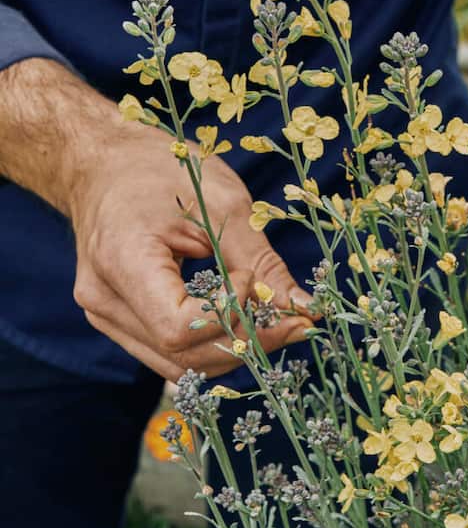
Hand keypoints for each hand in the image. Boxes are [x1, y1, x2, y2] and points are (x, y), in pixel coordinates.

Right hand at [67, 119, 312, 379]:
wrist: (107, 164)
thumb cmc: (164, 170)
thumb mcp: (223, 204)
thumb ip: (261, 263)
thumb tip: (303, 309)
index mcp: (121, 261)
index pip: (177, 327)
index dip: (227, 314)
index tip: (251, 279)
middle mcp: (104, 300)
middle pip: (181, 354)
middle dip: (245, 341)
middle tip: (295, 321)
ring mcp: (105, 315)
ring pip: (177, 363)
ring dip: (231, 348)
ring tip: (274, 322)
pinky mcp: (117, 320)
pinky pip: (167, 351)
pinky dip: (210, 342)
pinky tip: (242, 320)